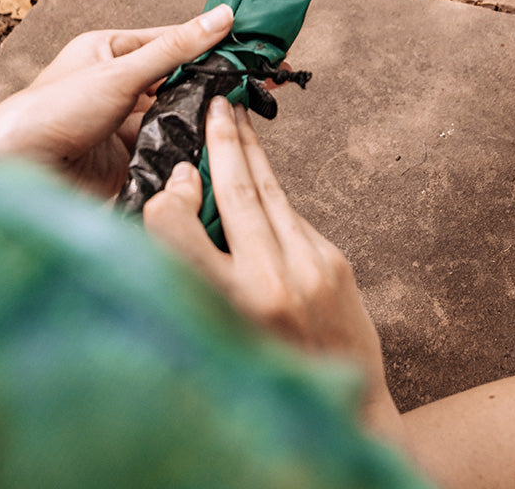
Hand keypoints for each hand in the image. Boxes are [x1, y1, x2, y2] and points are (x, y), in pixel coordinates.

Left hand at [0, 4, 233, 197]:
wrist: (20, 173)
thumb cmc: (53, 111)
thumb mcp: (121, 73)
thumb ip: (175, 49)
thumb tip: (221, 18)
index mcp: (109, 51)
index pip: (171, 41)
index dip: (210, 45)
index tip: (250, 50)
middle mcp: (116, 84)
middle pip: (175, 81)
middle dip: (210, 87)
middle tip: (254, 90)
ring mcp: (121, 121)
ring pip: (173, 117)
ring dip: (199, 121)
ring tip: (236, 123)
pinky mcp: (126, 157)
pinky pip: (164, 148)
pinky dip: (184, 149)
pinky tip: (208, 150)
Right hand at [143, 97, 399, 433]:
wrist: (344, 409)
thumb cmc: (265, 373)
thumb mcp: (216, 330)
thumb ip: (197, 267)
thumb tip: (186, 194)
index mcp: (224, 304)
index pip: (176, 226)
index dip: (170, 196)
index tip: (176, 176)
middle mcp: (268, 281)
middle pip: (235, 190)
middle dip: (224, 141)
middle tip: (217, 104)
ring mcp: (308, 267)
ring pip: (270, 193)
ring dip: (250, 152)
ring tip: (237, 120)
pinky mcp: (334, 263)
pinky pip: (292, 219)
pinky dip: (271, 196)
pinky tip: (259, 177)